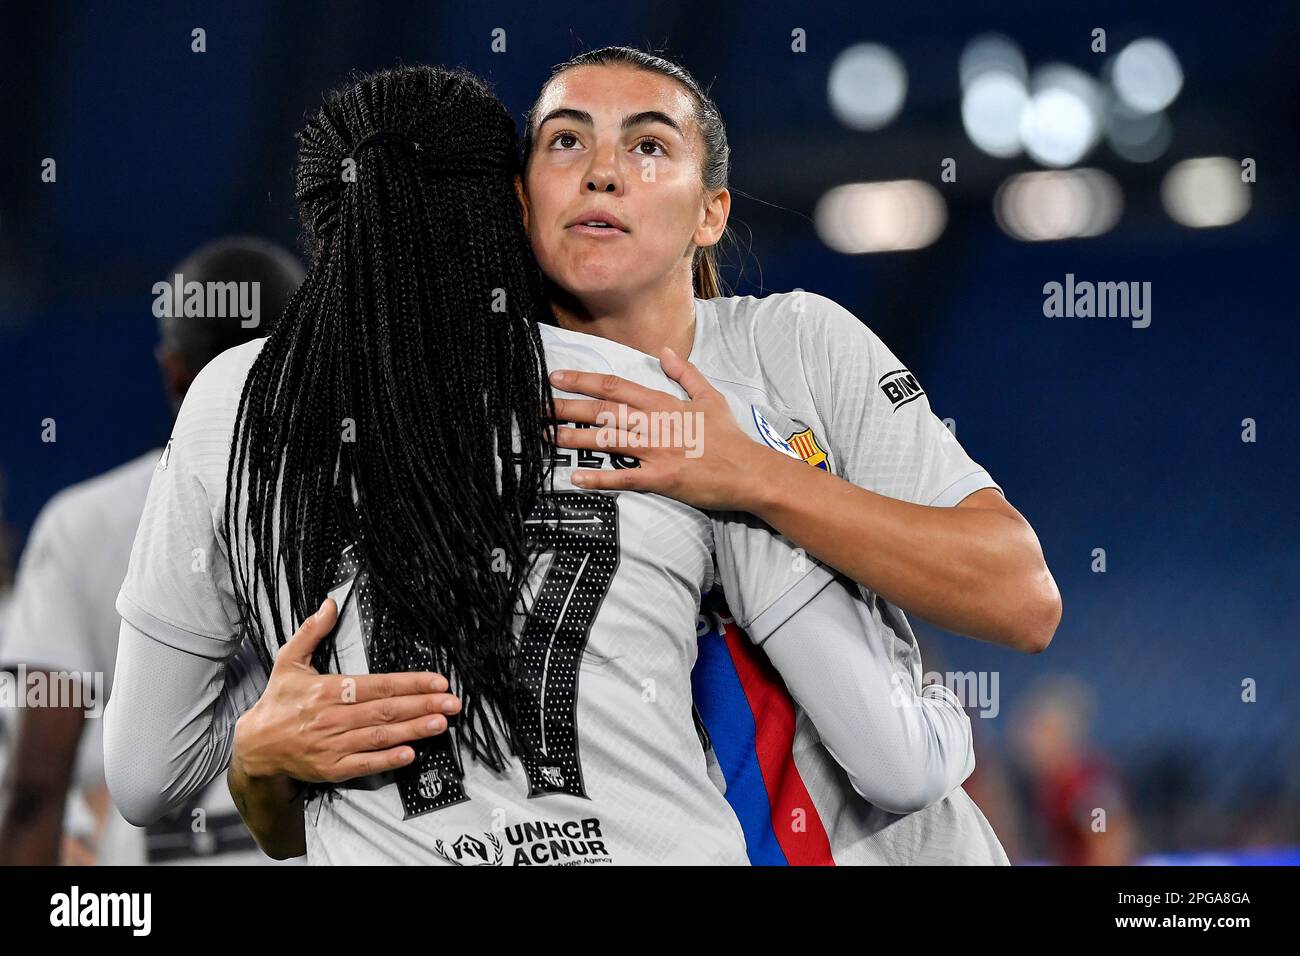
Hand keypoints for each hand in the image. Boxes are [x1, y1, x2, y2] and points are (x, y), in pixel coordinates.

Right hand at [231, 598, 459, 783]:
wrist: (255, 746)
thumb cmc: (278, 701)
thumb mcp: (289, 661)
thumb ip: (312, 632)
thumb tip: (330, 603)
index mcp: (328, 689)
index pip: (378, 685)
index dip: (411, 683)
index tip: (438, 681)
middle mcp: (333, 717)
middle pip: (386, 710)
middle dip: (423, 705)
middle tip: (453, 703)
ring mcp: (333, 745)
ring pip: (381, 736)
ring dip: (414, 730)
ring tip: (441, 723)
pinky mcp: (331, 769)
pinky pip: (364, 764)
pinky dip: (387, 760)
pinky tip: (410, 754)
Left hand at [549, 347, 775, 510]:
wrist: (749, 471)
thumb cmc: (729, 436)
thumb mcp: (710, 397)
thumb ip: (685, 374)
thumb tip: (664, 352)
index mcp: (664, 403)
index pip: (616, 386)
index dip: (583, 381)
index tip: (557, 377)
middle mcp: (656, 424)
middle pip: (604, 411)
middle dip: (568, 408)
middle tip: (538, 407)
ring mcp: (657, 451)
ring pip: (608, 441)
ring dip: (574, 439)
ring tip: (546, 437)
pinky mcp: (662, 478)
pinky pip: (624, 478)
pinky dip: (599, 479)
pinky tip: (576, 478)